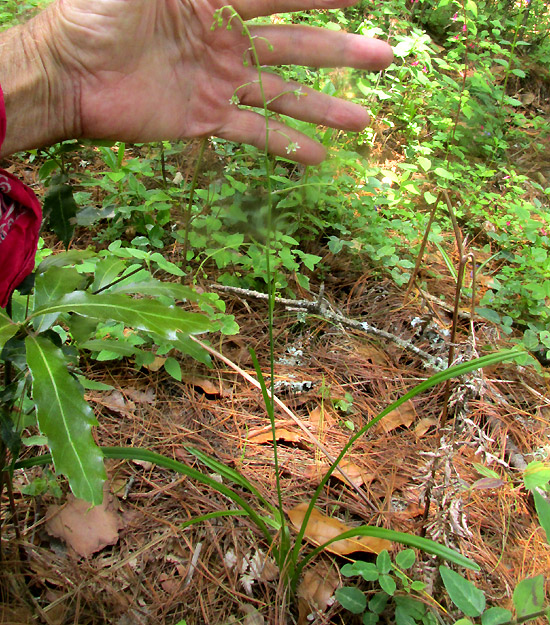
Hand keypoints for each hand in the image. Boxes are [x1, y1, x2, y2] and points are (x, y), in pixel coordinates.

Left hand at [2, 0, 392, 162]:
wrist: (68, 76)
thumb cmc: (94, 15)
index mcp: (215, 0)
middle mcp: (225, 42)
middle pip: (295, 47)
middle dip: (340, 52)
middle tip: (383, 57)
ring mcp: (219, 83)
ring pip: (284, 95)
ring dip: (324, 108)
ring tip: (364, 120)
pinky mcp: (206, 120)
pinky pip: (254, 132)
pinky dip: (286, 145)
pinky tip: (318, 158)